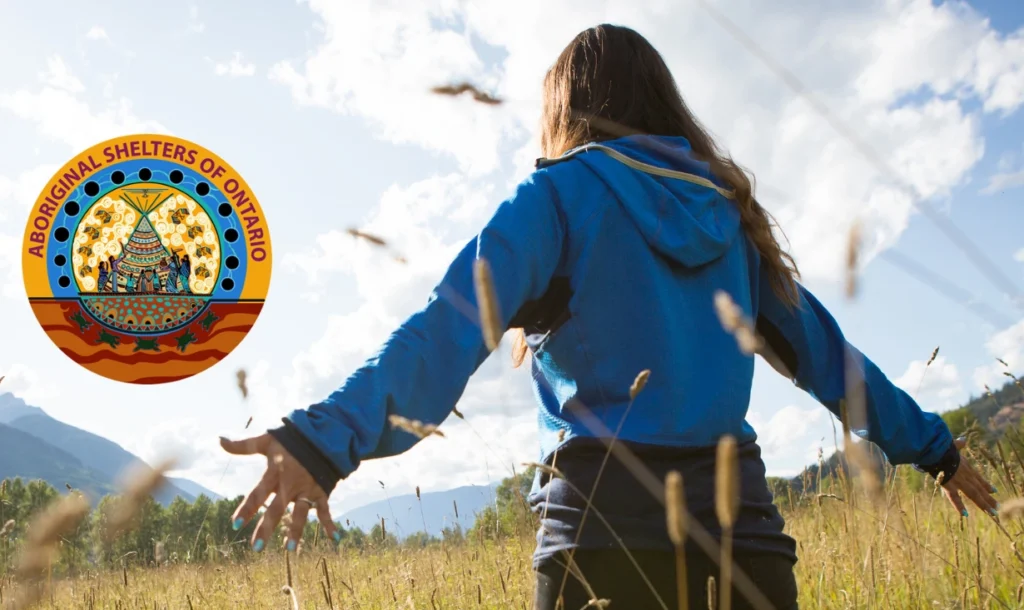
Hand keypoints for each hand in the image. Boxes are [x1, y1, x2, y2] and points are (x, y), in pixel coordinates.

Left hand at [220, 434, 339, 551]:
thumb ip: (244, 445)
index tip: (235, 525)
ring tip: (289, 549)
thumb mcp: (267, 440)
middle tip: (256, 547)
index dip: (247, 509)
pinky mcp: (321, 491)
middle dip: (267, 528)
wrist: (322, 434)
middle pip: (276, 509)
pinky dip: (330, 523)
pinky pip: (325, 509)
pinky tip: (334, 538)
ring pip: (300, 513)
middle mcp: (291, 484)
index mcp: (275, 472)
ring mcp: (307, 489)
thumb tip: (220, 439)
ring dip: (295, 531)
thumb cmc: (291, 438)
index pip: (257, 494)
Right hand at [941, 438, 998, 518]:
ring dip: (984, 504)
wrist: (938, 450)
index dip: (986, 485)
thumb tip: (962, 440)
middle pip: (980, 489)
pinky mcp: (950, 485)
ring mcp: (959, 481)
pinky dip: (959, 506)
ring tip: (992, 513)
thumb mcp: (953, 446)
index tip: (994, 491)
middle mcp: (966, 476)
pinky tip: (965, 514)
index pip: (979, 478)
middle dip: (989, 499)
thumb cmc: (944, 447)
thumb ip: (958, 444)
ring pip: (974, 495)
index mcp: (966, 467)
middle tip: (997, 508)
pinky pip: (954, 498)